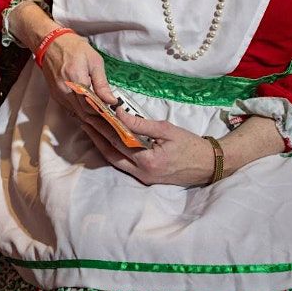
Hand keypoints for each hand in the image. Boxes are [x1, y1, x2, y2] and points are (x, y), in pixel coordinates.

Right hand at [9, 0, 116, 116]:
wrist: (51, 43)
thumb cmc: (74, 48)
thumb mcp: (94, 61)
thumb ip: (102, 83)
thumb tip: (111, 100)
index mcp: (76, 80)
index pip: (91, 106)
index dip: (103, 113)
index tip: (114, 114)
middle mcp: (65, 90)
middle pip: (83, 114)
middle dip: (98, 118)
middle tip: (111, 119)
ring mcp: (58, 94)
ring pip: (76, 114)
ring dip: (89, 117)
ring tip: (102, 117)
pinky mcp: (55, 95)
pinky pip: (69, 109)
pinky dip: (80, 111)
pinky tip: (89, 110)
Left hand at [79, 112, 215, 186]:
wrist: (209, 165)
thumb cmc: (190, 145)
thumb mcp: (166, 130)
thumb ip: (141, 124)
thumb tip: (119, 114)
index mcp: (147, 161)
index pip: (117, 141)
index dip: (102, 126)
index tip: (91, 112)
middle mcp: (141, 173)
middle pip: (110, 153)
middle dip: (95, 136)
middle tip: (82, 119)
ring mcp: (143, 178)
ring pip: (114, 161)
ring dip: (100, 144)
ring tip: (89, 128)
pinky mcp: (145, 178)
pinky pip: (123, 165)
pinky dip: (112, 151)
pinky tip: (105, 140)